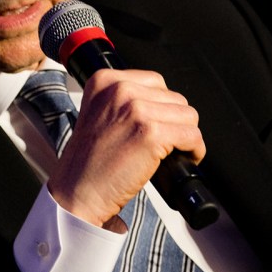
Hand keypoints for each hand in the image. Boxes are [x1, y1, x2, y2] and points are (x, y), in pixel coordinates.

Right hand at [47, 68, 204, 229]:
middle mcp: (120, 89)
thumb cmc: (89, 162)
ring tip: (175, 152)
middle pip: (175, 98)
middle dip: (175, 122)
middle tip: (166, 143)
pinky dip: (194, 150)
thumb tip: (163, 103)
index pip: (156, 82)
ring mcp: (136, 110)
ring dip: (187, 136)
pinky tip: (185, 159)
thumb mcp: (99, 114)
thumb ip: (124, 100)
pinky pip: (192, 135)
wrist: (77, 191)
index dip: (162, 107)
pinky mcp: (151, 133)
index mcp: (105, 80)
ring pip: (188, 116)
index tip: (158, 125)